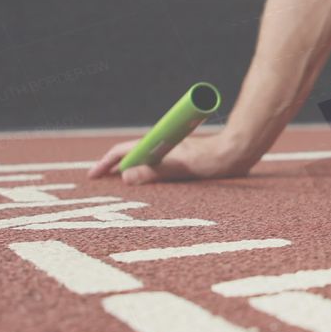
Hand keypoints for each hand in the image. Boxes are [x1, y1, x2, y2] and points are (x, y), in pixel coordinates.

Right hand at [87, 134, 249, 184]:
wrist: (238, 153)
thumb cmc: (213, 160)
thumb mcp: (181, 167)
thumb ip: (154, 171)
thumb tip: (125, 176)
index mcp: (158, 143)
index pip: (123, 151)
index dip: (105, 163)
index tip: (92, 176)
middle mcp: (162, 146)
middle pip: (131, 156)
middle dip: (113, 169)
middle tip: (99, 184)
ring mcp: (172, 154)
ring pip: (144, 163)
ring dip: (129, 174)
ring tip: (116, 188)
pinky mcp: (183, 162)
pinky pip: (157, 169)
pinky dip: (146, 177)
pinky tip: (145, 188)